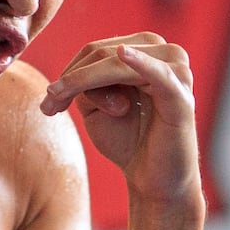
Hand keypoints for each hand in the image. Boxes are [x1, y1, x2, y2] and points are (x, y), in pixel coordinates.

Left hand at [39, 33, 199, 207]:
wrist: (153, 180)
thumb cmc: (128, 140)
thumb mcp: (96, 106)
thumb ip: (85, 83)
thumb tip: (73, 75)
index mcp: (148, 51)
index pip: (98, 49)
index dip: (69, 72)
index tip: (48, 104)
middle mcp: (167, 54)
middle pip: (105, 53)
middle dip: (72, 79)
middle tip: (49, 107)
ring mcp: (178, 73)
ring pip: (118, 64)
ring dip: (85, 81)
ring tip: (61, 103)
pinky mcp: (181, 96)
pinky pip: (159, 75)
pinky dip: (140, 63)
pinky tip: (123, 54)